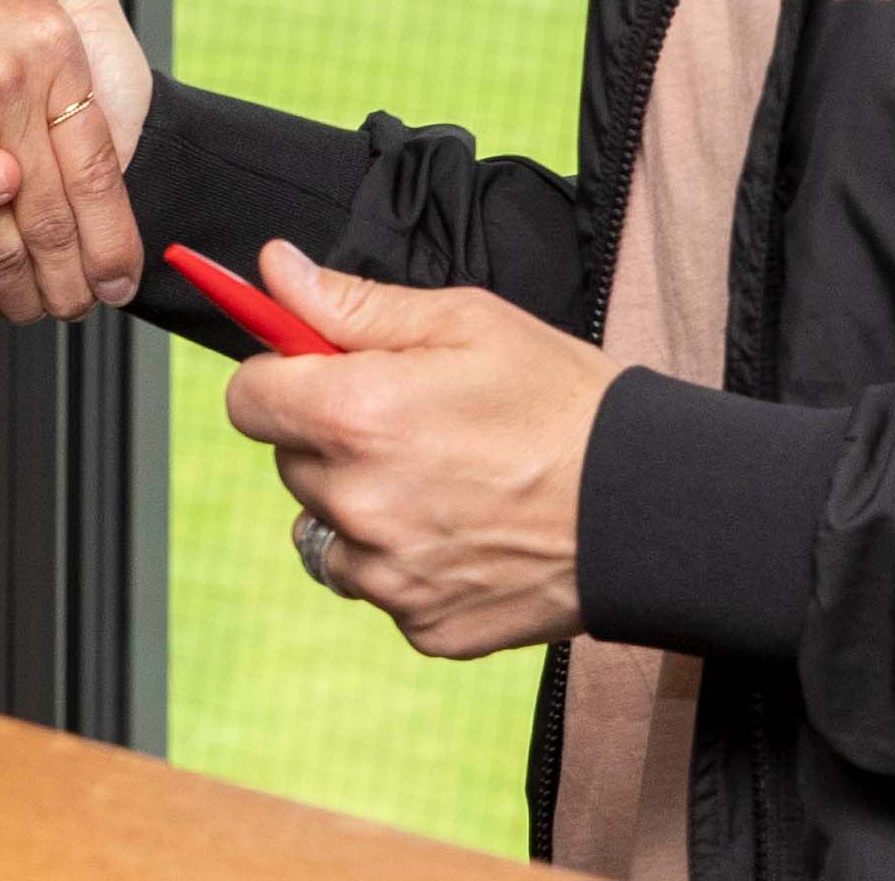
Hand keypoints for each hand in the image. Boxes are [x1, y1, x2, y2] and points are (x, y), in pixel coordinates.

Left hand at [222, 243, 613, 658]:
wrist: (647, 508)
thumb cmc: (563, 402)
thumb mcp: (465, 322)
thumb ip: (353, 303)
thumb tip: (274, 270)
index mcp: (358, 415)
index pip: (247, 398)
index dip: (281, 375)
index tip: (321, 371)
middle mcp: (358, 504)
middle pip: (292, 462)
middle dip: (334, 437)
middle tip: (414, 421)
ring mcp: (389, 575)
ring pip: (328, 530)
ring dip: (362, 506)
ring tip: (444, 480)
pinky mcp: (422, 624)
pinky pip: (379, 583)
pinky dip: (406, 561)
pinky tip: (465, 531)